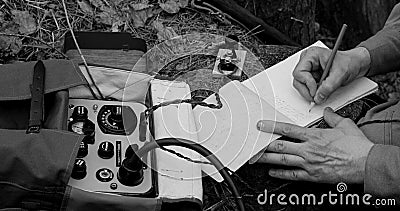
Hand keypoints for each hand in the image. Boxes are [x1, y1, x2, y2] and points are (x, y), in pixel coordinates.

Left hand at [253, 107, 373, 183]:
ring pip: (283, 160)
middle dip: (265, 144)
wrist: (366, 163)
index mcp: (314, 136)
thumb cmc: (357, 146)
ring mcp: (309, 163)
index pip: (288, 129)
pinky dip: (281, 173)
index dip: (272, 127)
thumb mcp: (345, 125)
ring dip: (268, 159)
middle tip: (253, 143)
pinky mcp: (312, 175)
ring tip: (256, 157)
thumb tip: (326, 111)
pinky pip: (293, 175)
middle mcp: (308, 149)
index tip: (261, 125)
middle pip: (281, 146)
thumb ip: (332, 117)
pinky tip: (272, 171)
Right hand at [292, 46, 369, 103]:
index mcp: (312, 55)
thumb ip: (328, 87)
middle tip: (316, 97)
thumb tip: (318, 97)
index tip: (316, 91)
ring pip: (300, 85)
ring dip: (310, 92)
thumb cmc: (349, 62)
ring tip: (321, 93)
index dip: (307, 84)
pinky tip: (321, 91)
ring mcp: (308, 69)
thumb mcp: (340, 74)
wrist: (355, 64)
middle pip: (298, 80)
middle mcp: (307, 61)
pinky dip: (313, 92)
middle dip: (307, 90)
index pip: (299, 72)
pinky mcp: (311, 76)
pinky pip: (306, 87)